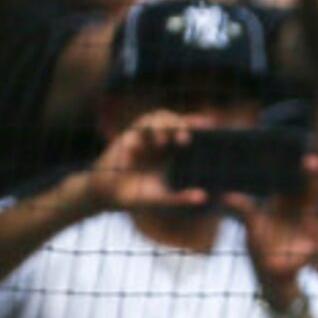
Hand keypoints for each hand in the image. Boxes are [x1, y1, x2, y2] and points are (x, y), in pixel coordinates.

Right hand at [82, 111, 210, 218]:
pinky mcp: (128, 137)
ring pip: (156, 118)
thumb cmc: (137, 196)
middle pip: (174, 121)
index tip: (210, 126)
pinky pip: (137, 127)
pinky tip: (139, 147)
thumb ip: (181, 198)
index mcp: (172, 153)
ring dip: (162, 125)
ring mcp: (144, 137)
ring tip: (164, 141)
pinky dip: (141, 133)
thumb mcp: (161, 199)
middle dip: (181, 124)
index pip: (188, 133)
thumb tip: (204, 198)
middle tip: (185, 140)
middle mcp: (160, 141)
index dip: (197, 126)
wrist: (108, 194)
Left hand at [234, 154, 317, 304]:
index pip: (290, 182)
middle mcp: (301, 210)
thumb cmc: (261, 246)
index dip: (291, 171)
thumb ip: (245, 211)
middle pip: (308, 189)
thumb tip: (227, 196)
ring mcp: (312, 224)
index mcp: (284, 203)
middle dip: (312, 175)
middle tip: (313, 161)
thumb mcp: (252, 227)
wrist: (272, 273)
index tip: (293, 156)